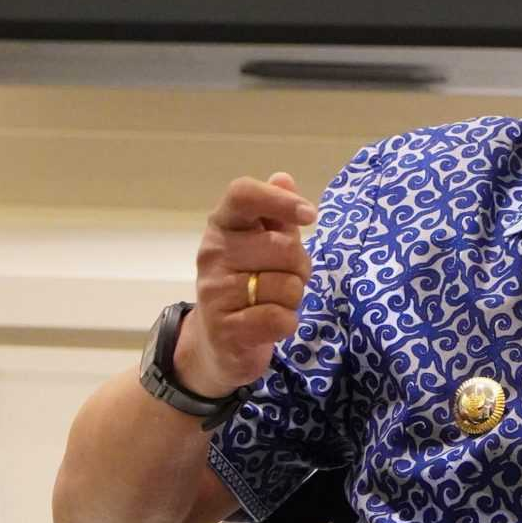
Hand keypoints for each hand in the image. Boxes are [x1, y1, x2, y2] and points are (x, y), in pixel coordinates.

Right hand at [175, 171, 316, 398]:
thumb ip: (275, 214)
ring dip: (293, 298)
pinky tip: (270, 324)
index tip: (309, 215)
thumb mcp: (262, 246)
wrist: (216, 345)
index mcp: (222, 226)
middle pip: (284, 247)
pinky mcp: (225, 329)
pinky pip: (280, 318)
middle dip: (300, 267)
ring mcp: (215, 292)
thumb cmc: (248, 284)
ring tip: (273, 302)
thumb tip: (283, 177)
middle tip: (285, 278)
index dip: (280, 200)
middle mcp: (212, 254)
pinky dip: (287, 324)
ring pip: (287, 286)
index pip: (243, 194)